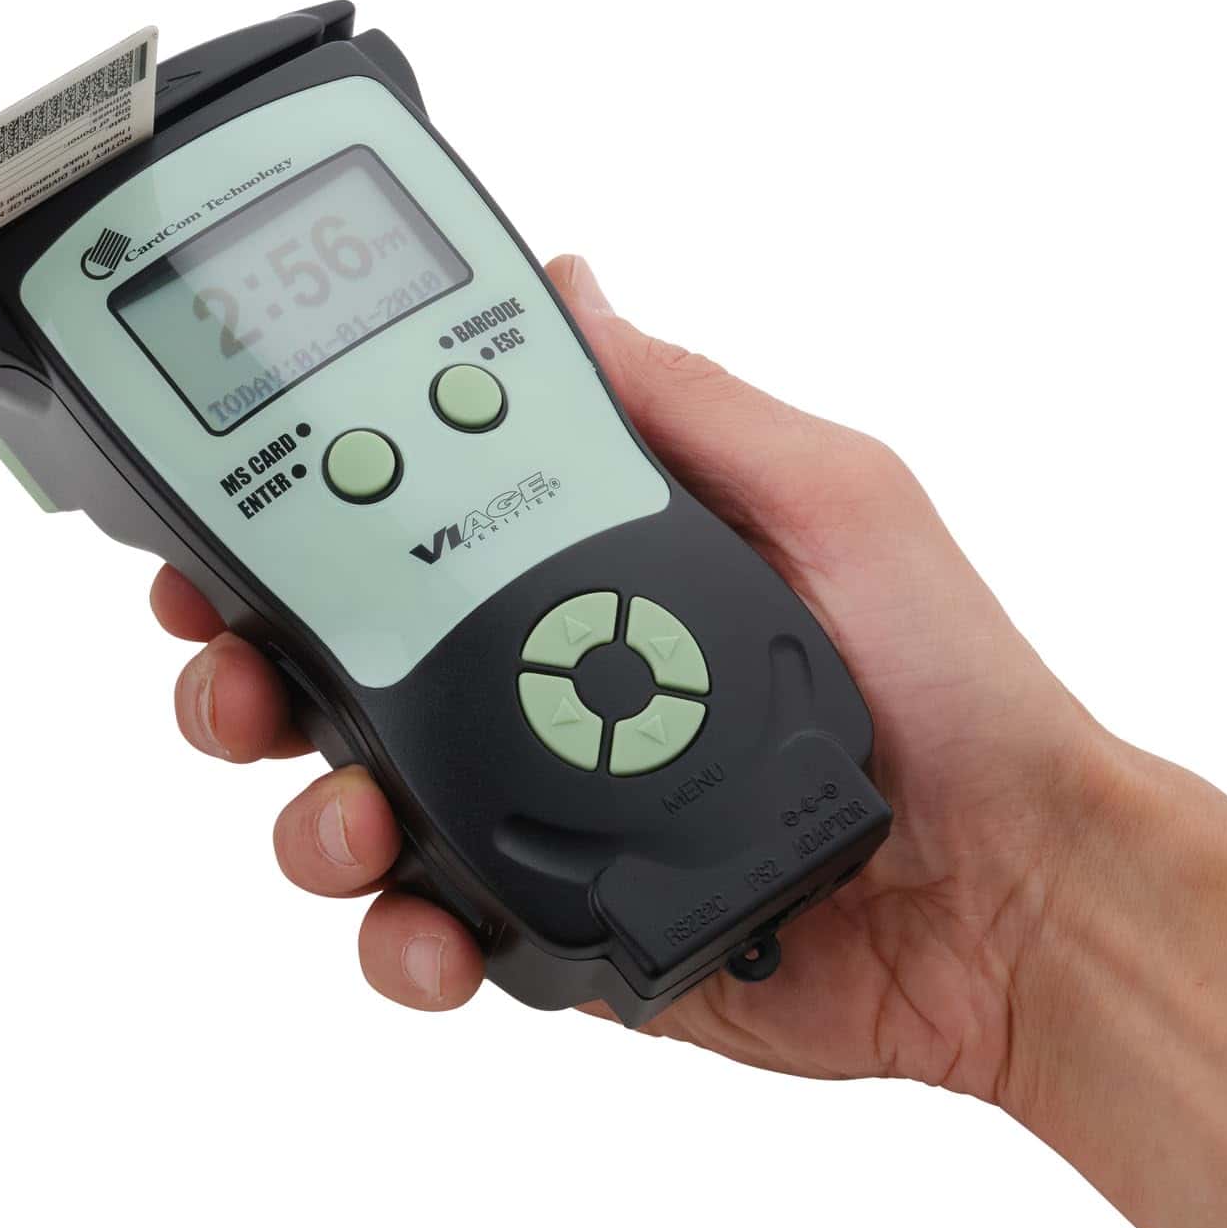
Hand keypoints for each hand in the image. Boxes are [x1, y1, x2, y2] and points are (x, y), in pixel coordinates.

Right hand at [151, 253, 1107, 1105]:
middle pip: (315, 678)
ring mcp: (523, 813)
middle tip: (239, 685)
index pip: (379, 535)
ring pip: (335, 811)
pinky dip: (397, 943)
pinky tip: (437, 930)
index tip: (213, 536)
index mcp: (560, 572)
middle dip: (236, 680)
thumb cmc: (944, 677)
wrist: (1013, 886)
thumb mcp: (825, 491)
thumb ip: (679, 401)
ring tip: (354, 821)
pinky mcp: (541, 927)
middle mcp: (521, 688)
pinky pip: (422, 938)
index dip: (271, 532)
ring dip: (305, 818)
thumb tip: (571, 284)